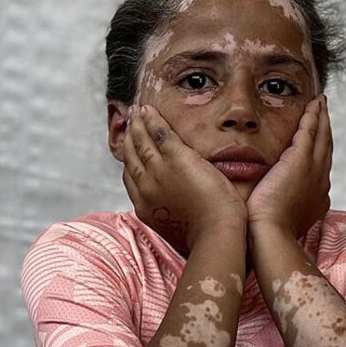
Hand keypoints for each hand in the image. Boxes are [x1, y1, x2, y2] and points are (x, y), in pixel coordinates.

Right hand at [122, 104, 246, 253]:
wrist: (216, 233)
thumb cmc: (205, 236)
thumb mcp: (176, 228)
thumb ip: (170, 213)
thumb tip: (174, 210)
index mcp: (146, 207)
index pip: (131, 178)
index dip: (129, 159)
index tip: (130, 148)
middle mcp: (146, 187)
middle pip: (131, 156)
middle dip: (129, 137)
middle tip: (129, 122)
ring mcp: (159, 171)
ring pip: (142, 141)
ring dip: (138, 124)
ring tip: (136, 112)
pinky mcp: (177, 158)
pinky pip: (160, 132)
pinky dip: (152, 119)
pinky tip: (149, 110)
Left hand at [246, 95, 331, 238]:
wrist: (269, 234)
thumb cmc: (265, 233)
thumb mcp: (279, 218)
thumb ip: (276, 206)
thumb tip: (264, 204)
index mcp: (316, 196)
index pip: (320, 167)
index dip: (320, 151)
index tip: (319, 141)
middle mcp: (321, 181)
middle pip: (327, 148)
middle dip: (326, 130)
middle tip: (325, 113)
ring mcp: (313, 169)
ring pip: (322, 136)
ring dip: (322, 118)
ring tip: (321, 104)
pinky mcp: (300, 159)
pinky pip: (310, 130)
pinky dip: (313, 116)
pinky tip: (313, 104)